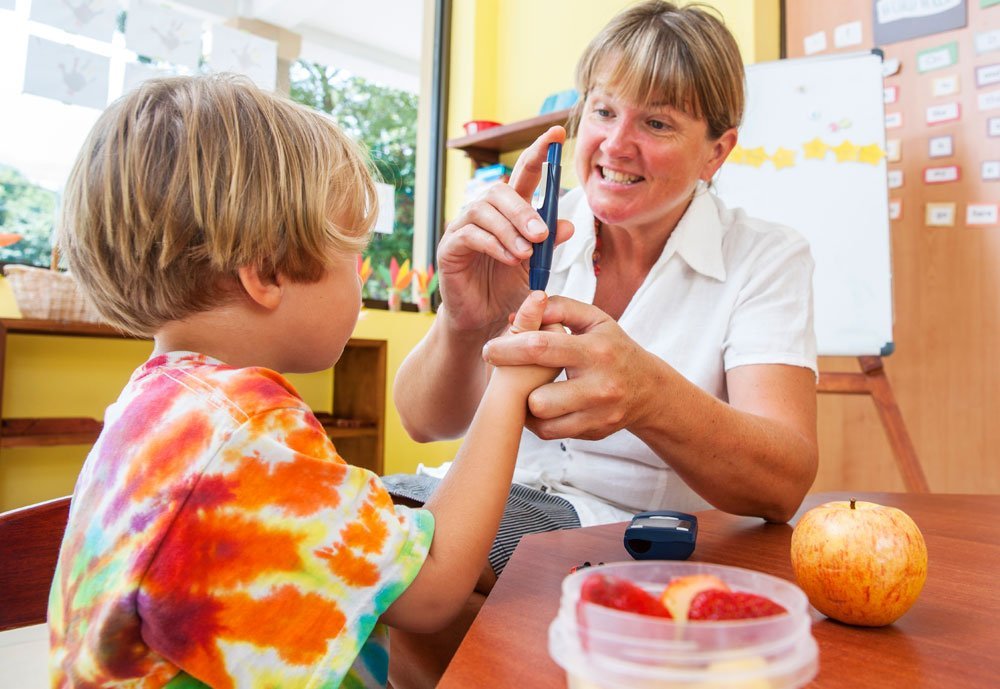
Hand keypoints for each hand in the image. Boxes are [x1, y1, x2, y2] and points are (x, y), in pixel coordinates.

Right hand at [436, 126, 574, 336]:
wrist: (484, 322)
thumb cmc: (508, 292)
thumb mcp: (536, 269)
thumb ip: (550, 247)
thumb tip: (568, 224)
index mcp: (510, 213)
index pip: (524, 176)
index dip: (538, 153)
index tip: (555, 134)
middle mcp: (485, 214)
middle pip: (500, 191)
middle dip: (523, 210)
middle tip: (542, 234)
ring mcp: (464, 228)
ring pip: (483, 210)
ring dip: (509, 230)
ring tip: (526, 253)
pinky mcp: (450, 247)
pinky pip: (470, 235)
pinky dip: (493, 245)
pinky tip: (509, 259)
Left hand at [482, 296, 655, 439]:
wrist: (648, 389)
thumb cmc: (612, 348)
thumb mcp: (594, 319)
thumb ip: (560, 308)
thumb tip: (522, 311)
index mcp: (595, 350)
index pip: (541, 348)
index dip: (508, 349)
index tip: (490, 350)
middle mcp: (599, 386)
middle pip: (537, 397)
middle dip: (517, 385)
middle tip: (508, 373)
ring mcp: (597, 414)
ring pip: (541, 418)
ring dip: (527, 403)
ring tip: (528, 388)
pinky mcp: (593, 432)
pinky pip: (549, 432)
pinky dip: (538, 419)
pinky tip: (541, 404)